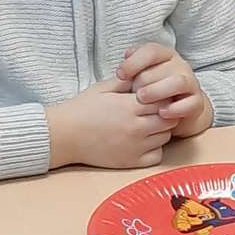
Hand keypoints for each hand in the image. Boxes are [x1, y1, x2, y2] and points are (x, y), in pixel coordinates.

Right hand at [47, 77, 170, 169]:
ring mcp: (135, 146)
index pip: (163, 99)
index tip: (154, 97)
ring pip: (165, 137)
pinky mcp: (132, 161)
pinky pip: (157, 155)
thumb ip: (126, 81)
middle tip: (154, 111)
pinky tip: (144, 142)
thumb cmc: (82, 109)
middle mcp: (136, 127)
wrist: (64, 135)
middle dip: (166, 113)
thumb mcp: (103, 88)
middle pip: (169, 119)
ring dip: (161, 130)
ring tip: (147, 125)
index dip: (162, 97)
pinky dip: (155, 149)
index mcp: (129, 106)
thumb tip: (144, 73)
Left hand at [121, 43, 210, 138]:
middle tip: (131, 93)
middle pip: (162, 68)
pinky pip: (189, 103)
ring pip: (178, 82)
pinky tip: (161, 113)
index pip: (151, 51)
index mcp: (166, 55)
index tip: (120, 76)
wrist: (178, 112)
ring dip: (158, 90)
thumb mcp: (141, 76)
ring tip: (142, 99)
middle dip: (143, 81)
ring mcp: (191, 83)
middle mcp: (181, 66)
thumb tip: (127, 55)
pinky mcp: (197, 102)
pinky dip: (175, 109)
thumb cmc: (154, 91)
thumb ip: (133, 66)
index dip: (134, 62)